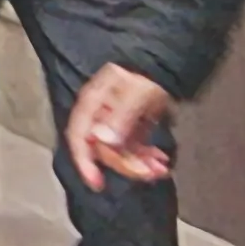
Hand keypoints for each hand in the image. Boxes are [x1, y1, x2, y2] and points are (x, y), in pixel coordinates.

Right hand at [61, 63, 175, 187]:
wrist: (165, 62)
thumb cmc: (148, 72)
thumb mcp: (137, 91)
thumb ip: (121, 115)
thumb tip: (104, 140)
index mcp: (93, 103)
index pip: (79, 135)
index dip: (84, 161)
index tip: (97, 183)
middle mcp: (99, 114)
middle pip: (103, 149)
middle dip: (126, 165)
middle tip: (150, 172)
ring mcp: (114, 122)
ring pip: (119, 152)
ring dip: (139, 165)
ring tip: (161, 169)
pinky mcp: (129, 127)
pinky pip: (132, 149)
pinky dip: (145, 158)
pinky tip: (161, 161)